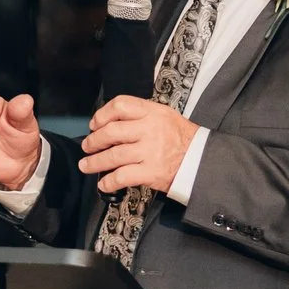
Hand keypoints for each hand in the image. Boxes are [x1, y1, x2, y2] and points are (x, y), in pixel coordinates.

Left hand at [78, 96, 197, 194]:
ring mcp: (149, 151)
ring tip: (87, 165)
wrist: (201, 160)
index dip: (102, 114)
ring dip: (95, 162)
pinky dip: (109, 181)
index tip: (95, 124)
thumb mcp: (165, 116)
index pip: (120, 105)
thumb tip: (111, 121)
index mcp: (152, 113)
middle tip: (88, 146)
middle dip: (94, 140)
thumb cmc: (182, 139)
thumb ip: (141, 115)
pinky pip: (122, 176)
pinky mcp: (150, 172)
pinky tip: (104, 183)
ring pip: (113, 155)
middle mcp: (149, 130)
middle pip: (111, 132)